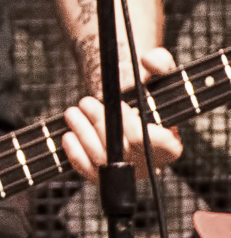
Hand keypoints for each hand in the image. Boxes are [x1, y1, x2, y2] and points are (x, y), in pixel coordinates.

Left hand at [60, 44, 183, 181]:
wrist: (123, 110)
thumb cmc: (141, 93)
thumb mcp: (156, 74)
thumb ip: (160, 63)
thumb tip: (150, 61)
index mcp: (170, 146)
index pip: (154, 141)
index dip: (133, 124)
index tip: (119, 105)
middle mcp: (150, 165)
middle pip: (123, 150)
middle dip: (101, 124)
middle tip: (85, 102)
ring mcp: (125, 173)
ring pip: (103, 161)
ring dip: (83, 134)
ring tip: (72, 112)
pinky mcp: (103, 177)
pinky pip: (87, 171)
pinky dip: (74, 154)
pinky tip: (67, 135)